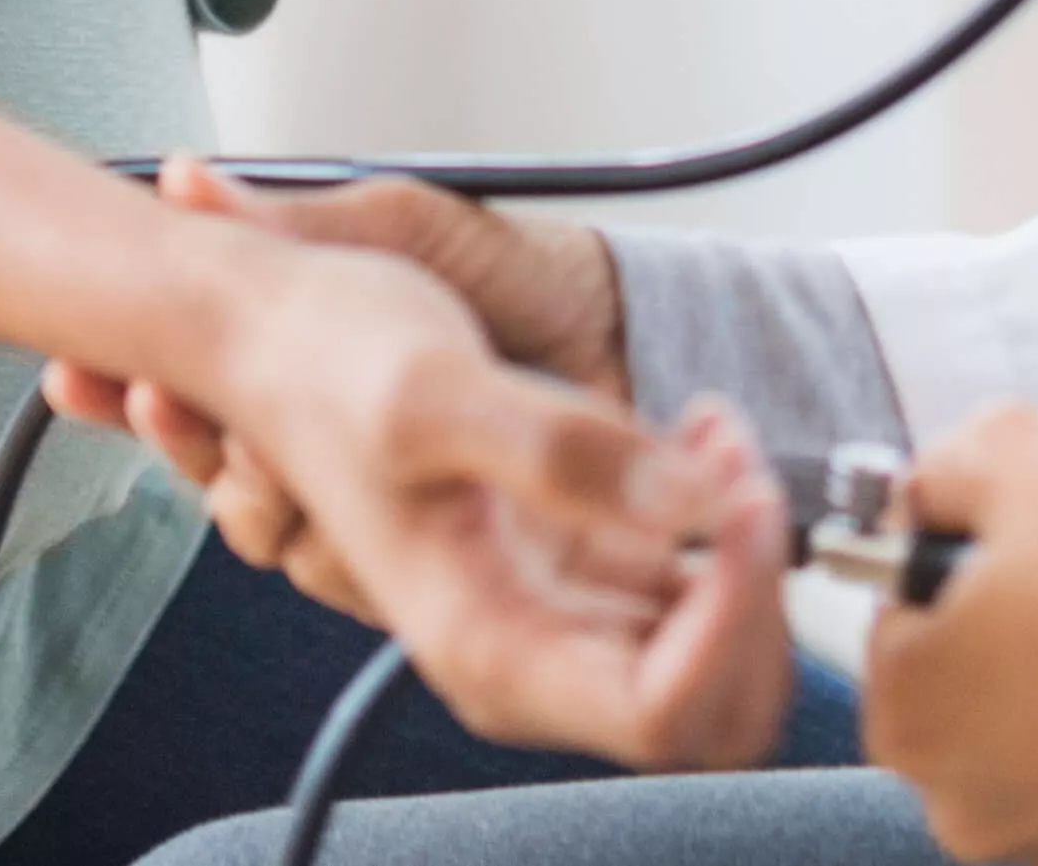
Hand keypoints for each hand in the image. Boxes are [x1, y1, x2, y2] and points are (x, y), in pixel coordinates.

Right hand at [49, 163, 623, 545]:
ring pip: (283, 540)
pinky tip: (347, 503)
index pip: (197, 404)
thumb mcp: (408, 225)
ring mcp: (388, 509)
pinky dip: (347, 545)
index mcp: (311, 368)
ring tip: (244, 440)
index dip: (146, 394)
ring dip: (255, 492)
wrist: (630, 326)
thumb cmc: (520, 273)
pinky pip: (363, 582)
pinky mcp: (446, 562)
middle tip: (153, 397)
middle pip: (222, 479)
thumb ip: (295, 219)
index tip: (88, 370)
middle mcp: (336, 448)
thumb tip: (185, 179)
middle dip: (182, 441)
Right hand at [183, 240, 804, 772]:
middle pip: (710, 706)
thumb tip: (688, 509)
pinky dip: (719, 515)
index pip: (660, 712)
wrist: (280, 324)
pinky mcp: (580, 553)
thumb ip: (559, 452)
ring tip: (718, 434)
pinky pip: (691, 581)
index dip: (730, 621)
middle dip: (757, 597)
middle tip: (740, 473)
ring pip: (715, 646)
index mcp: (484, 643)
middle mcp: (529, 648)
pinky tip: (700, 430)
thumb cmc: (329, 360)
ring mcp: (562, 602)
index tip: (737, 504)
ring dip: (745, 551)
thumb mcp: (435, 390)